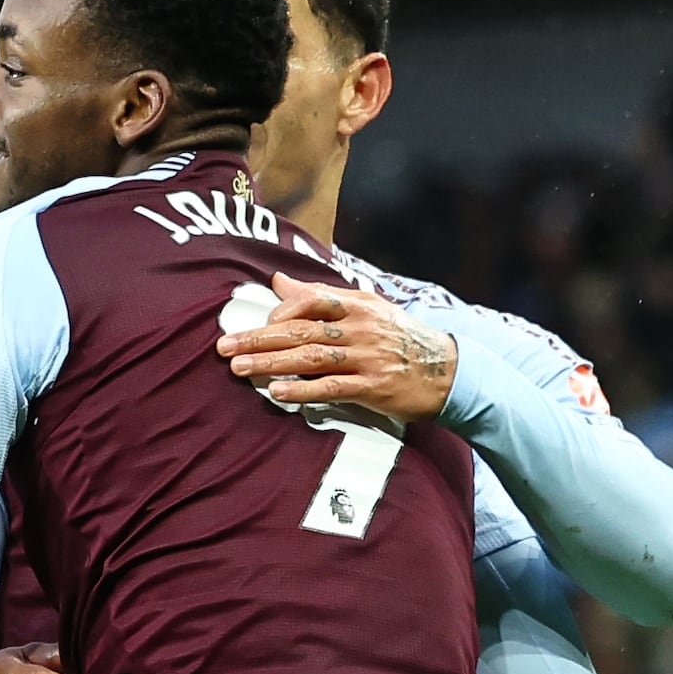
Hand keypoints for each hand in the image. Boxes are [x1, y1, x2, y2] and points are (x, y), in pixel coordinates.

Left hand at [218, 278, 455, 422]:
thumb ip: (319, 296)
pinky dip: (302, 390)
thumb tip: (278, 280)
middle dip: (260, 339)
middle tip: (225, 347)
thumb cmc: (398, 338)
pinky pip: (330, 388)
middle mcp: (361, 328)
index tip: (258, 322)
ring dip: (271, 364)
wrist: (446, 371)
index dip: (281, 310)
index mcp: (358, 305)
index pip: (313, 299)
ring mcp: (367, 358)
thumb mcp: (365, 309)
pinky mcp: (373, 388)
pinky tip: (277, 392)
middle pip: (301, 330)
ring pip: (310, 358)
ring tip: (240, 369)